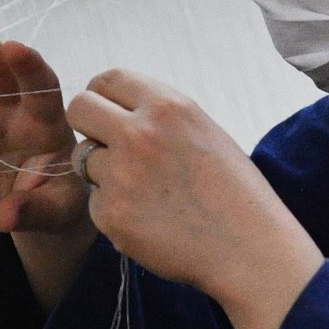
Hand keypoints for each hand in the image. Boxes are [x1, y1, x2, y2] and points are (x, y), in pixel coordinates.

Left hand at [66, 70, 323, 328]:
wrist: (249, 249)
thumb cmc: (235, 193)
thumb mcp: (205, 132)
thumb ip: (159, 117)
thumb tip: (118, 110)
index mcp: (169, 107)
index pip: (108, 78)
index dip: (102, 95)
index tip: (106, 113)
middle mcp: (139, 134)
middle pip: (79, 108)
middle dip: (88, 126)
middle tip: (108, 148)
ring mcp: (121, 175)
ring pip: (83, 159)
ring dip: (104, 173)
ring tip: (147, 193)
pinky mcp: (110, 214)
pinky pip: (94, 203)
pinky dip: (115, 212)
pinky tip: (151, 221)